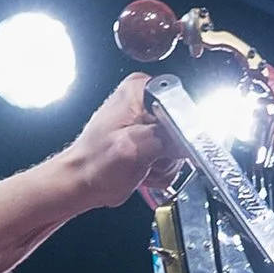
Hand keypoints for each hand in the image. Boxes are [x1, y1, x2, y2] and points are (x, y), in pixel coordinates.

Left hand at [52, 74, 182, 210]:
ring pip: (180, 146)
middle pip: (184, 128)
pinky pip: (172, 157)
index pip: (181, 106)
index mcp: (139, 89)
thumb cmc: (94, 164)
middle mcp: (146, 100)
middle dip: (168, 152)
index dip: (177, 132)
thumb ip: (166, 138)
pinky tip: (142, 168)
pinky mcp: (150, 139)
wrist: (82, 183)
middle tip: (146, 158)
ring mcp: (149, 121)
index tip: (160, 148)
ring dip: (163, 164)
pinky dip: (160, 169)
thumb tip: (192, 138)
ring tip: (141, 165)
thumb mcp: (132, 148)